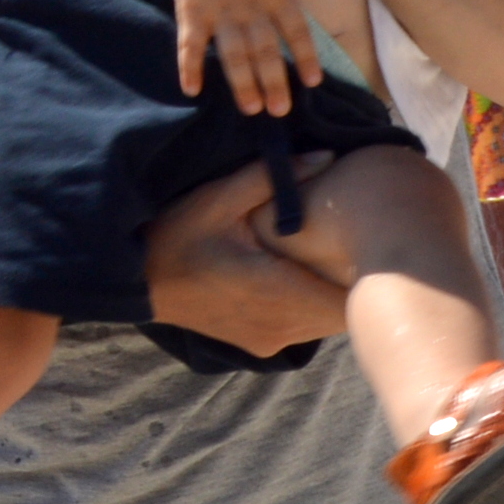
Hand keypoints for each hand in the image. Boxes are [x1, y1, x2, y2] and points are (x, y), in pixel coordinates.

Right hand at [144, 155, 346, 357]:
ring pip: (325, 324)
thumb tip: (327, 157)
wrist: (136, 282)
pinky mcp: (260, 346)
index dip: (365, 274)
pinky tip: (302, 275)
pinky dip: (311, 305)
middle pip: (342, 313)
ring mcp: (270, 340)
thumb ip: (274, 178)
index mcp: (275, 290)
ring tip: (334, 256)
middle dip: (353, 281)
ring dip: (332, 294)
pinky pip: (304, 328)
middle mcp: (279, 325)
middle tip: (356, 243)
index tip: (367, 242)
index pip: (346, 299)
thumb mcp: (220, 198)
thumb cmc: (177, 235)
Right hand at [169, 0, 320, 114]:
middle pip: (265, 50)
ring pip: (234, 54)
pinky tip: (192, 90)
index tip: (313, 82)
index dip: (306, 56)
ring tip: (251, 108)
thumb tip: (288, 17)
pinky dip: (190, 67)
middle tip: (280, 110)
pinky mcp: (192, 9)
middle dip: (274, 82)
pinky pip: (190, 44)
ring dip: (243, 83)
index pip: (296, 30)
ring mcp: (220, 10)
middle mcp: (251, 6)